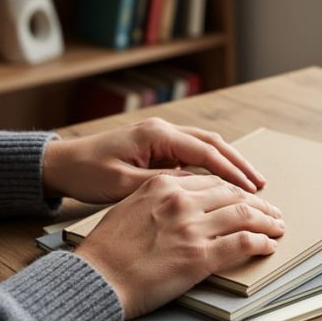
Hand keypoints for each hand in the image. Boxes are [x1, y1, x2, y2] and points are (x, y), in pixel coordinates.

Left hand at [43, 117, 264, 202]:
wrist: (61, 164)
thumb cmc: (87, 173)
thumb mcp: (123, 184)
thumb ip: (162, 184)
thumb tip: (197, 188)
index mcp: (156, 135)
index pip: (206, 152)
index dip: (231, 172)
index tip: (250, 190)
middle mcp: (163, 130)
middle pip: (213, 144)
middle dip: (239, 164)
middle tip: (260, 185)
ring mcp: (161, 137)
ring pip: (206, 147)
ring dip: (229, 164)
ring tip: (250, 184)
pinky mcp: (157, 148)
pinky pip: (194, 155)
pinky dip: (213, 167)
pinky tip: (223, 183)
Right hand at [75, 174, 284, 319]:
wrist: (96, 278)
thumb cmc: (107, 249)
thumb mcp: (129, 207)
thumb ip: (159, 198)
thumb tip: (181, 198)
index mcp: (164, 186)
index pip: (213, 182)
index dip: (236, 190)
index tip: (247, 197)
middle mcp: (182, 201)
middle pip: (233, 195)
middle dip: (258, 203)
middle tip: (271, 211)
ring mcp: (193, 228)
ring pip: (245, 215)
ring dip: (267, 220)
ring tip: (278, 226)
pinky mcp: (201, 256)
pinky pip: (244, 242)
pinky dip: (262, 242)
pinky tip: (268, 245)